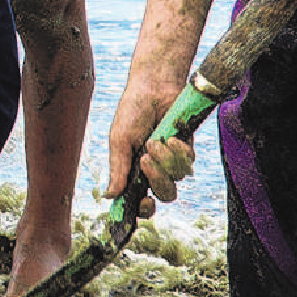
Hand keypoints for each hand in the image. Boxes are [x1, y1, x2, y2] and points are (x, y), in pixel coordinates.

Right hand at [103, 76, 191, 205]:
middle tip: (145, 161)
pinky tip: (170, 136)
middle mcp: (154, 169)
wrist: (155, 87)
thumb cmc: (132, 111)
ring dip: (165, 160)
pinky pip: (188, 163)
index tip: (143, 203)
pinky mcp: (186, 149)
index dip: (143, 209)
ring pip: (177, 179)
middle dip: (157, 180)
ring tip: (154, 140)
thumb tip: (108, 196)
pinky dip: (178, 151)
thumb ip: (117, 169)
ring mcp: (172, 160)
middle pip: (164, 194)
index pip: (139, 200)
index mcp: (133, 170)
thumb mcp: (119, 141)